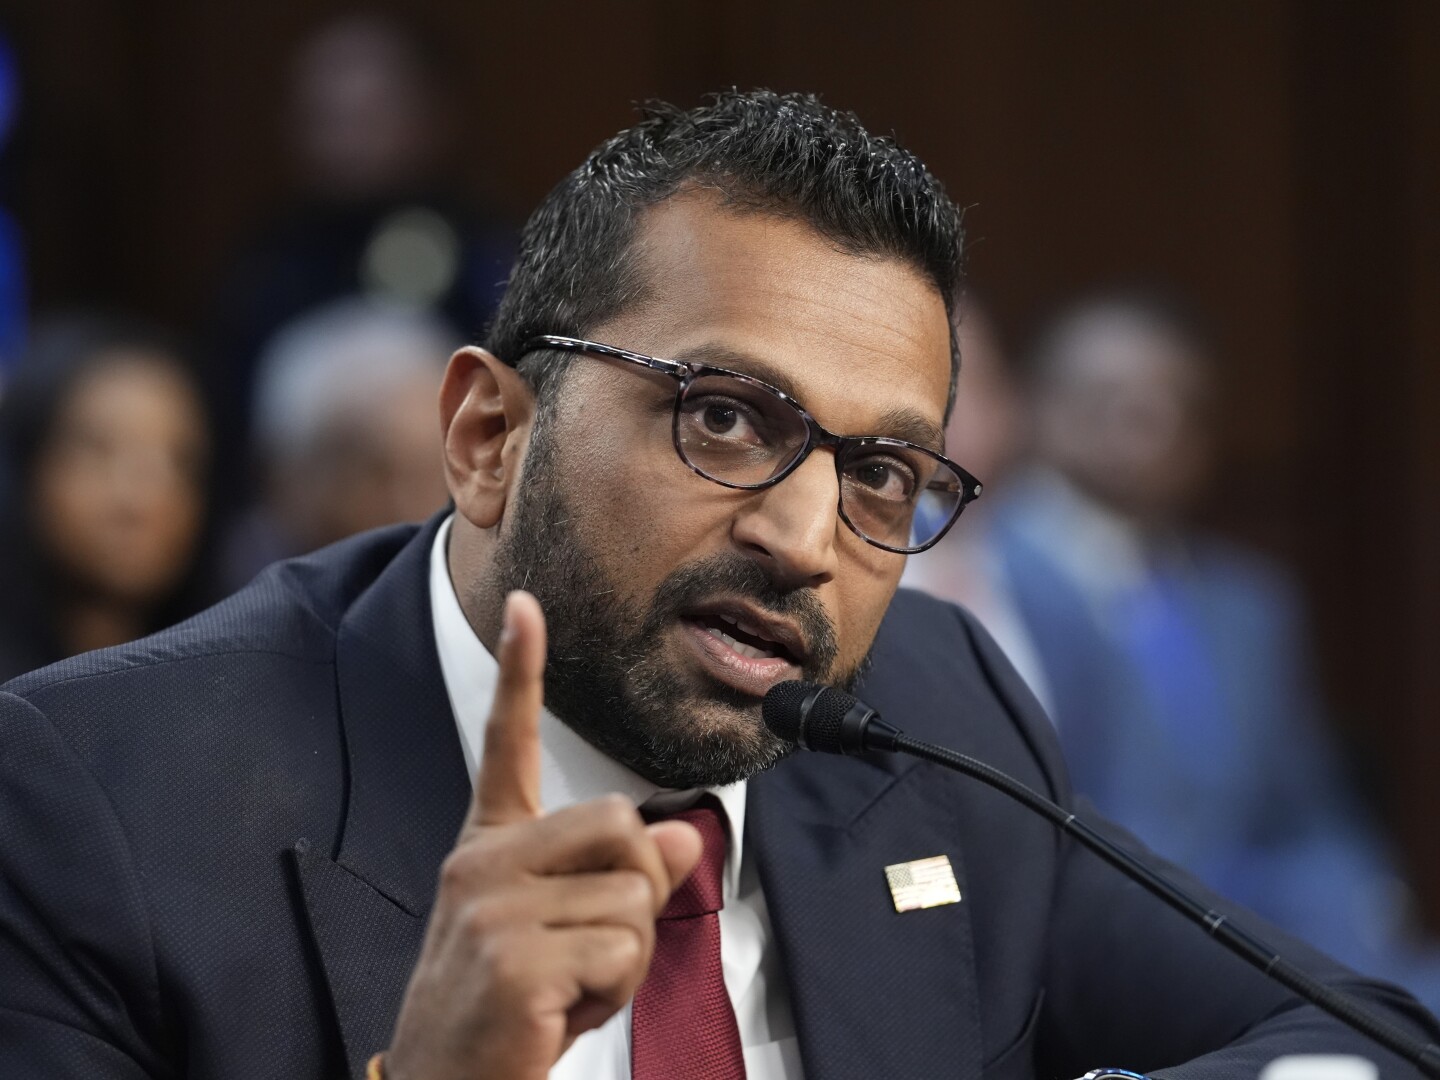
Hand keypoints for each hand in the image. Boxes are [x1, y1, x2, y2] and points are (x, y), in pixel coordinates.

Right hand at [384, 591, 703, 1079]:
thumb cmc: (509, 1010)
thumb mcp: (566, 936)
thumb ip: (621, 880)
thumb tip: (685, 838)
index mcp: (491, 846)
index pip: (508, 744)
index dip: (521, 672)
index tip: (524, 606)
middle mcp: (483, 862)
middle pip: (623, 823)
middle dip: (639, 888)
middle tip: (594, 946)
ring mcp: (492, 908)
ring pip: (635, 896)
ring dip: (629, 956)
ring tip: (570, 986)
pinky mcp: (512, 960)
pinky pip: (623, 951)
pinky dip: (616, 991)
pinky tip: (563, 1012)